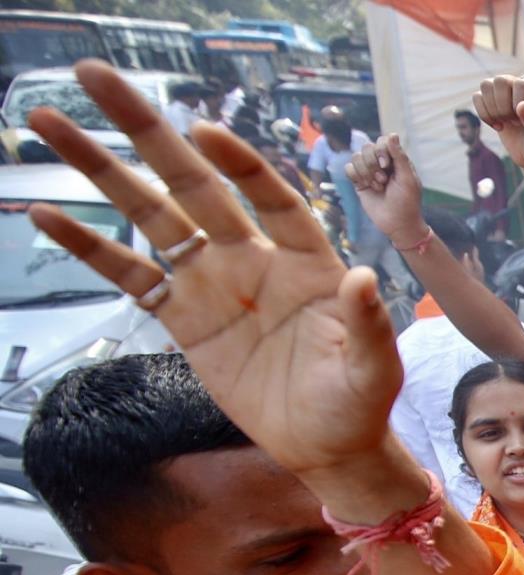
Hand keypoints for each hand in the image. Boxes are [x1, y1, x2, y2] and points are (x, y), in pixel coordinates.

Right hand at [25, 62, 400, 476]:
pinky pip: (131, 274)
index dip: (241, 165)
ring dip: (103, 170)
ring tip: (52, 121)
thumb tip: (363, 278)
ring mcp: (213, 282)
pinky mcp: (183, 316)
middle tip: (98, 78)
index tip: (205, 132)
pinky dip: (90, 246)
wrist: (327, 446)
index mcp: (307, 262)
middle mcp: (253, 258)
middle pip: (194, 183)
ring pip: (151, 215)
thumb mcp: (373, 370)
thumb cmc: (358, 404)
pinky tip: (49, 213)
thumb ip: (367, 325)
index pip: (272, 198)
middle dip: (148, 131)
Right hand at [345, 133, 423, 244]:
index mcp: (396, 159)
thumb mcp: (407, 178)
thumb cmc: (407, 202)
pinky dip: (357, 177)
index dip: (381, 151)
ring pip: (356, 157)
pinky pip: (349, 168)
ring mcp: (369, 171)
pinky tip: (367, 187)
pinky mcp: (359, 181)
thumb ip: (399, 156)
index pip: (382, 142)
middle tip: (383, 181)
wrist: (398, 224)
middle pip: (367, 147)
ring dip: (366, 173)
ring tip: (378, 186)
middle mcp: (382, 162)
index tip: (387, 166)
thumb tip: (392, 135)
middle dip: (373, 165)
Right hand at [474, 75, 523, 184]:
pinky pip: (477, 97)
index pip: (520, 84)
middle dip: (504, 107)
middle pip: (500, 81)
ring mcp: (504, 93)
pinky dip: (484, 114)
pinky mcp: (492, 104)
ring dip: (492, 109)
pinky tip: (498, 126)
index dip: (518, 104)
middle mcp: (519, 86)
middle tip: (515, 123)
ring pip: (486, 85)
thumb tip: (521, 107)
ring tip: (506, 123)